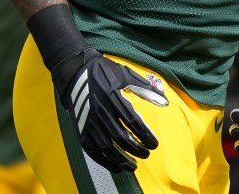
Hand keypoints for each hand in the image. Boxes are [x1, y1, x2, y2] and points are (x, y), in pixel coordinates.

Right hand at [52, 49, 167, 172]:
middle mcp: (100, 111)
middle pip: (121, 137)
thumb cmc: (104, 72)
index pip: (133, 122)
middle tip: (146, 154)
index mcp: (113, 97)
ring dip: (121, 159)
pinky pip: (92, 150)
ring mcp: (89, 122)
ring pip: (106, 147)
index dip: (145, 136)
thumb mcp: (125, 74)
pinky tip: (116, 167)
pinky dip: (104, 161)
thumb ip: (144, 88)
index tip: (154, 144)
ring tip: (133, 166)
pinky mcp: (80, 129)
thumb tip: (164, 101)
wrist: (74, 72)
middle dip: (136, 149)